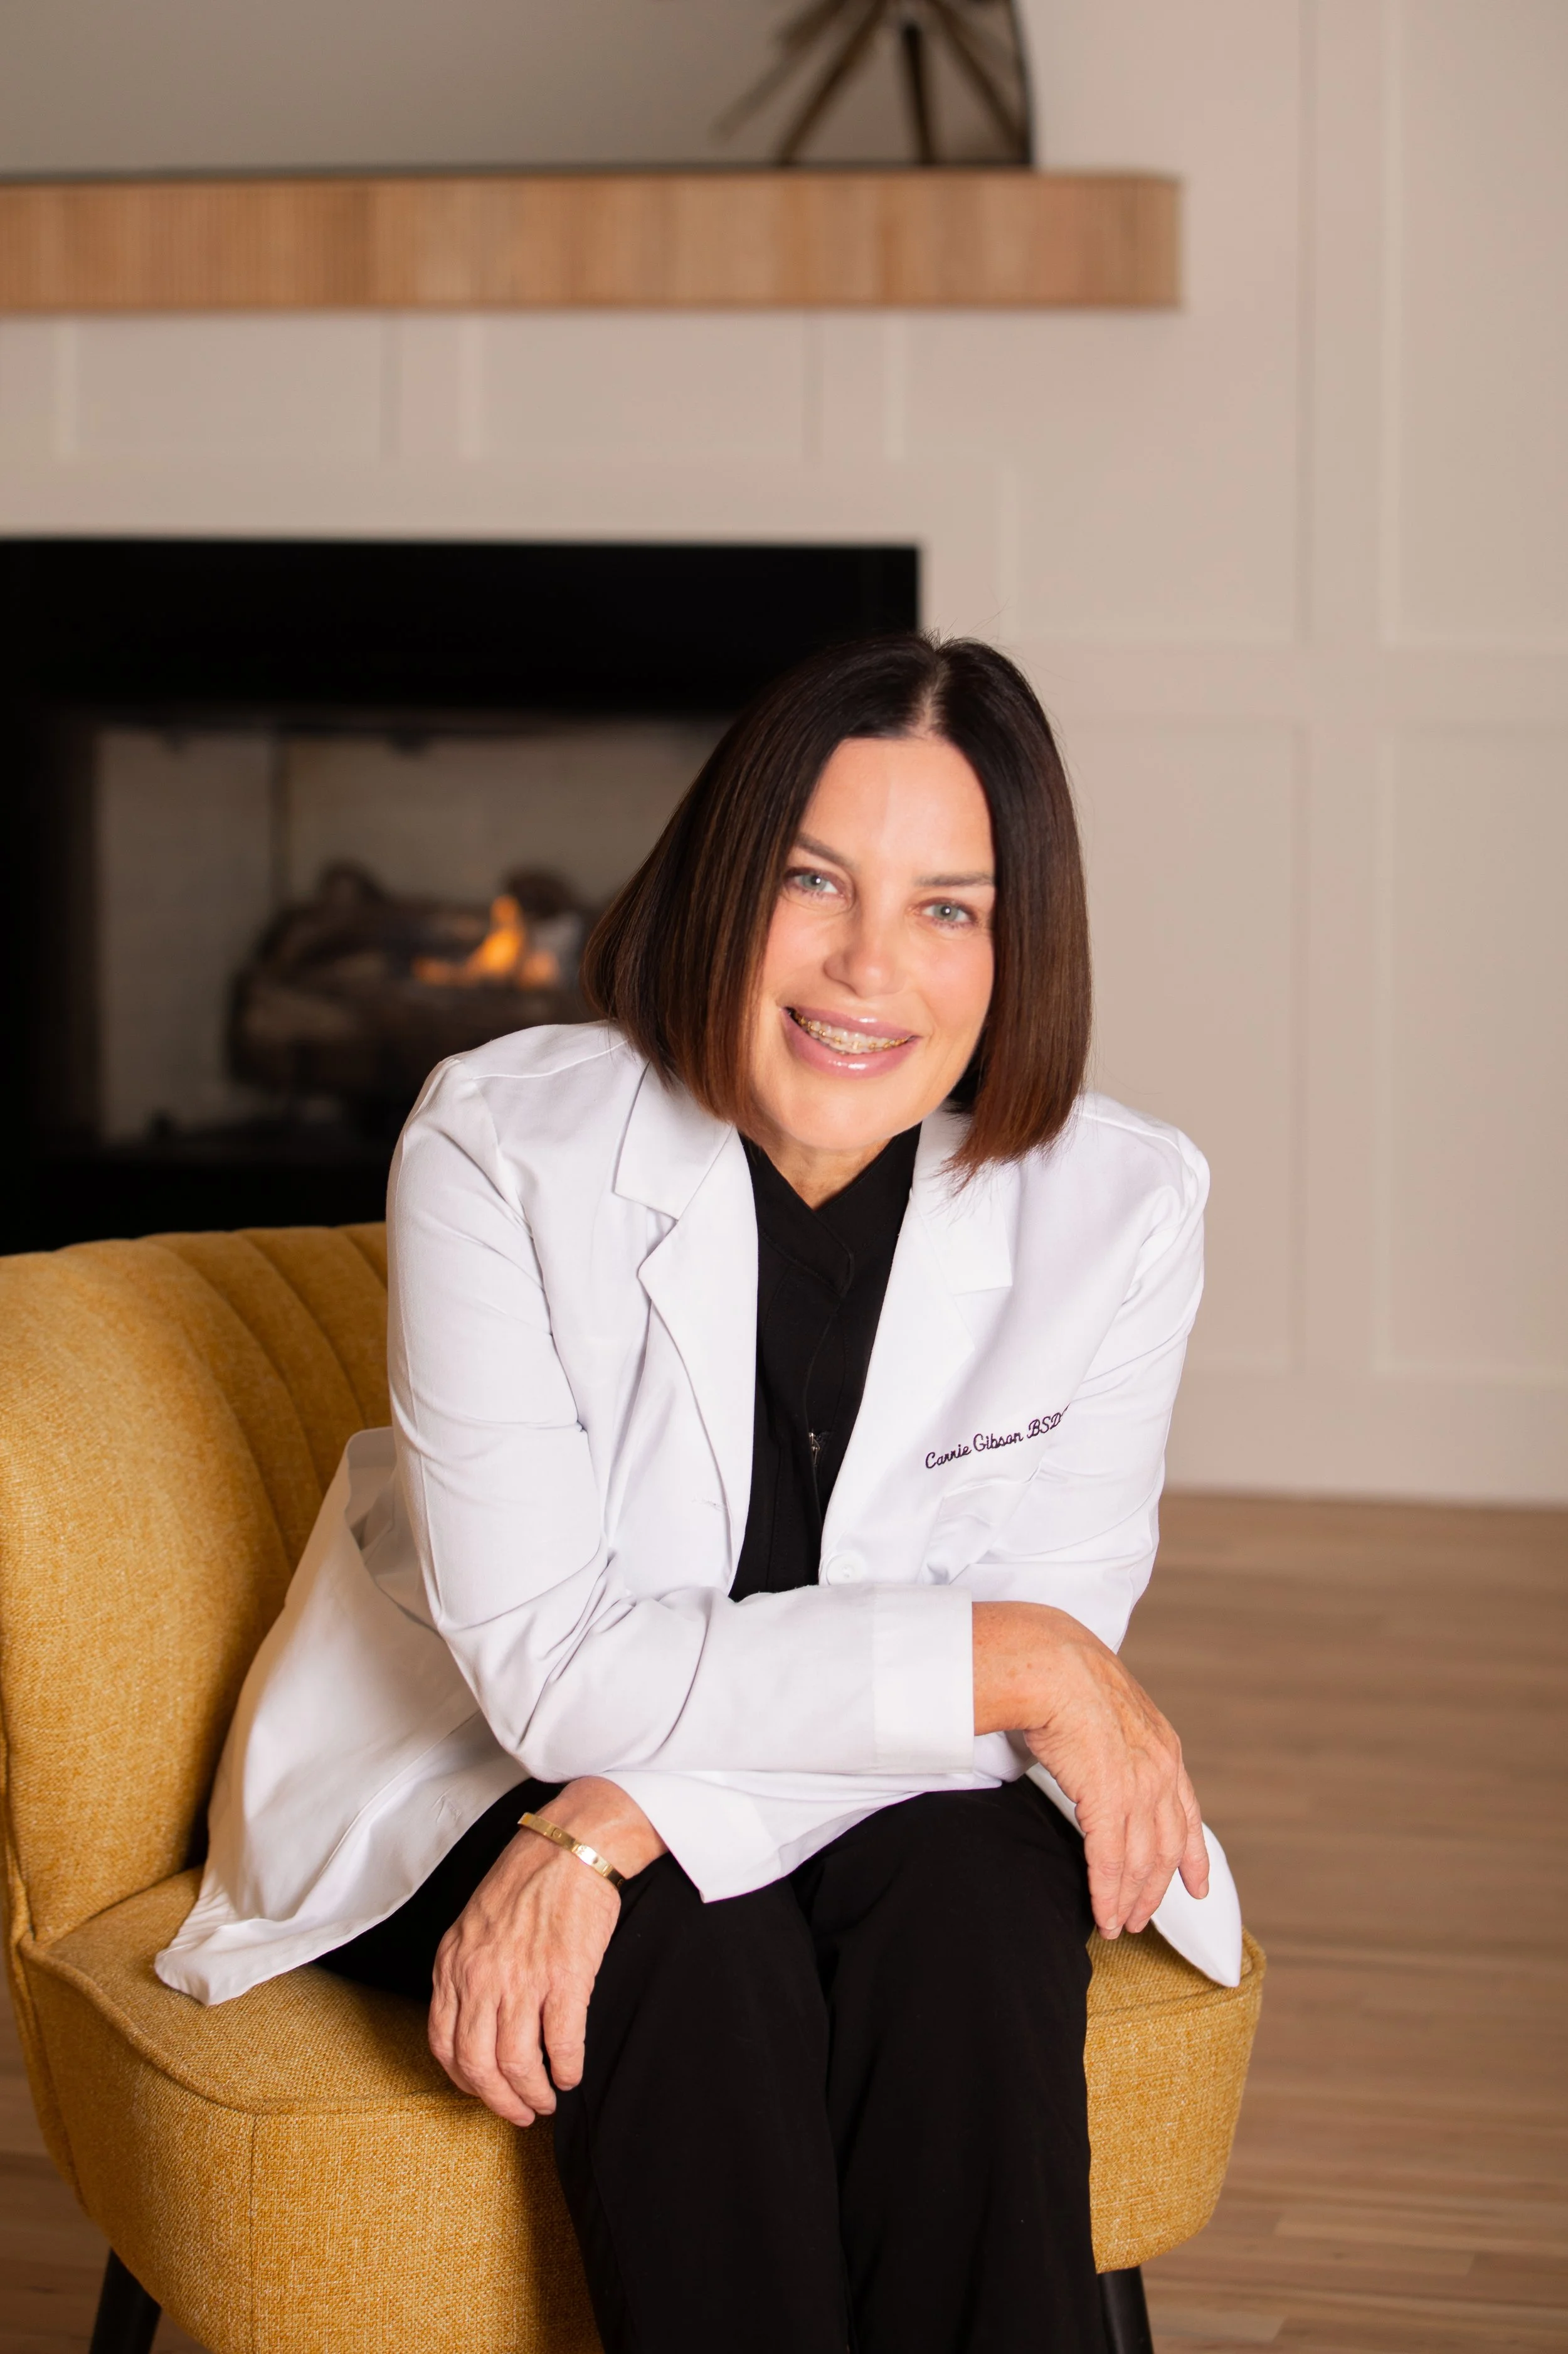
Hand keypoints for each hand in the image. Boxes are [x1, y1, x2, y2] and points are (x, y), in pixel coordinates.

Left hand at [427, 1777, 663, 2125]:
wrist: (571, 1845)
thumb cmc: (527, 1878)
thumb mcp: (474, 1923)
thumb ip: (466, 1971)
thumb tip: (475, 2023)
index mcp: (453, 1963)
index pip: (444, 2044)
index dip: (465, 2081)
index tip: (485, 2091)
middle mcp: (480, 1976)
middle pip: (478, 2064)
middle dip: (500, 2100)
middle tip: (521, 2112)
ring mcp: (522, 1978)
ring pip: (517, 2063)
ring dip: (534, 2094)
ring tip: (548, 2099)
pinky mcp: (565, 1977)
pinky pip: (562, 2044)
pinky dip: (568, 2069)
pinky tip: (572, 2074)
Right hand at [974, 1602, 1207, 1940]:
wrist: (1049, 1662)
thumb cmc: (1064, 1673)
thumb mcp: (1110, 1703)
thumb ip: (1115, 1734)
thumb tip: (1097, 1746)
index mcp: (1164, 1746)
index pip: (1187, 1813)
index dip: (1193, 1855)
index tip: (1197, 1885)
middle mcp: (1160, 1770)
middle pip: (1166, 1847)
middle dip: (1155, 1889)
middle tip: (1141, 1917)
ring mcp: (1138, 1787)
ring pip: (1141, 1862)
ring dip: (1130, 1899)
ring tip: (1118, 1923)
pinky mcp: (1108, 1800)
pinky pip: (1110, 1863)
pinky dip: (1107, 1894)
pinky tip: (1104, 1915)